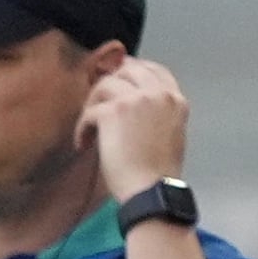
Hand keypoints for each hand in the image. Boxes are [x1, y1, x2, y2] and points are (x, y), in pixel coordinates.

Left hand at [84, 54, 189, 202]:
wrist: (151, 189)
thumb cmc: (156, 171)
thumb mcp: (168, 132)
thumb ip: (155, 111)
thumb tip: (128, 102)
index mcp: (176, 99)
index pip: (153, 69)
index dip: (130, 71)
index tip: (115, 80)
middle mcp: (159, 94)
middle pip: (127, 69)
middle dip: (107, 84)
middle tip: (95, 105)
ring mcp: (137, 99)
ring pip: (105, 84)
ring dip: (92, 106)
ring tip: (90, 130)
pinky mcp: (114, 111)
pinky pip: (89, 111)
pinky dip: (82, 128)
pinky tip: (83, 144)